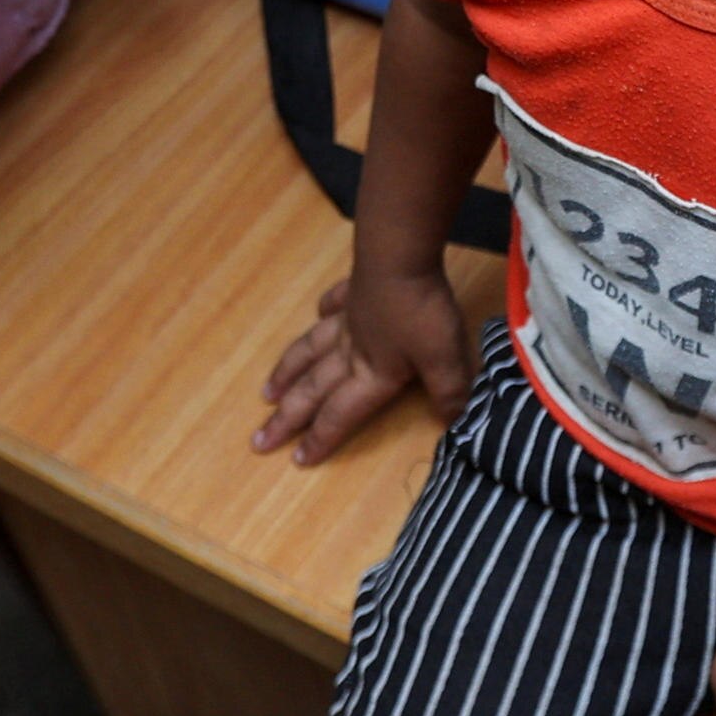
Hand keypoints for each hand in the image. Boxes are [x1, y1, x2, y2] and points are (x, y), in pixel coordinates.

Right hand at [252, 265, 471, 465]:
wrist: (401, 254)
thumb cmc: (421, 311)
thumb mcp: (445, 359)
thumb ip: (450, 395)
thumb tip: (456, 429)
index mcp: (372, 374)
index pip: (341, 414)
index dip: (321, 439)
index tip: (296, 460)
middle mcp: (351, 351)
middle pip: (313, 390)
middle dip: (286, 418)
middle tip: (259, 439)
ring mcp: (348, 318)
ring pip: (311, 351)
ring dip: (289, 373)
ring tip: (268, 391)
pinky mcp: (353, 289)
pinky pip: (333, 303)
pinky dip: (323, 311)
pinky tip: (318, 312)